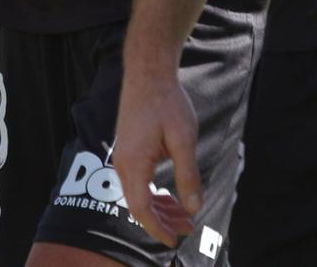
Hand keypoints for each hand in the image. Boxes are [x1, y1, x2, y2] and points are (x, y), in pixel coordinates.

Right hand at [112, 64, 202, 246]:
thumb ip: (188, 175)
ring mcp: (123, 156)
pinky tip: (170, 197)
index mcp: (134, 163)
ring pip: (139, 193)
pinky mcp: (128, 150)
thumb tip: (193, 207)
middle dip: (162, 221)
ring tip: (183, 216)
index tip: (173, 241)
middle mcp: (123, 163)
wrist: (148, 74)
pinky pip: (139, 181)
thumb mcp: (184, 139)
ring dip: (160, 208)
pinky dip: (154, 193)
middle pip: (139, 204)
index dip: (156, 229)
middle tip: (187, 229)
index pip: (141, 208)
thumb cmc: (166, 103)